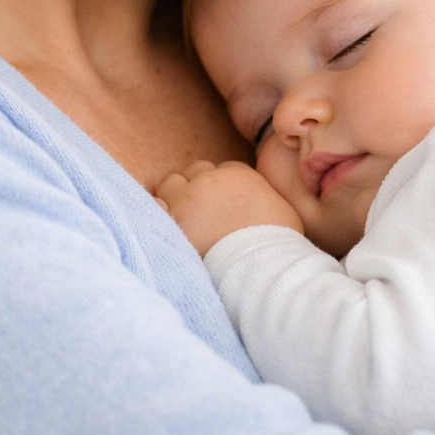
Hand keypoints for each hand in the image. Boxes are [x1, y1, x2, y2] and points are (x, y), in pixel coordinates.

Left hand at [154, 160, 303, 256]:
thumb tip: (259, 205)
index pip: (223, 169)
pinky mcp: (172, 221)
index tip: (222, 203)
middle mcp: (211, 181)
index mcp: (239, 175)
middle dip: (196, 185)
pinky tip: (165, 225)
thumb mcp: (281, 210)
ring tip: (181, 216)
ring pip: (170, 182)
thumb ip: (265, 197)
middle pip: (195, 171)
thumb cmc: (276, 243)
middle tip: (201, 210)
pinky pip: (154, 205)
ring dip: (173, 195)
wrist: (259, 265)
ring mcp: (188, 199)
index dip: (222, 186)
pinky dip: (158, 212)